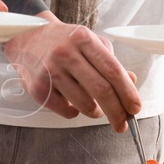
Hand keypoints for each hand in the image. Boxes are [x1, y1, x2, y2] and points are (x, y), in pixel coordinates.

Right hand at [4, 18, 140, 128]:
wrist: (27, 39)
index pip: (112, 70)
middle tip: (123, 124)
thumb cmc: (64, 42)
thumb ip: (110, 62)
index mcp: (83, 39)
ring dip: (96, 112)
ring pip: (85, 104)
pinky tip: (74, 102)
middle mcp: (66, 53)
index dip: (128, 92)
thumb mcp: (90, 43)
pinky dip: (76, 112)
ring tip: (96, 107)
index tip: (135, 108)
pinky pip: (67, 111)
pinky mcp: (38, 88)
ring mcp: (51, 71)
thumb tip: (131, 82)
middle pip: (101, 90)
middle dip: (117, 111)